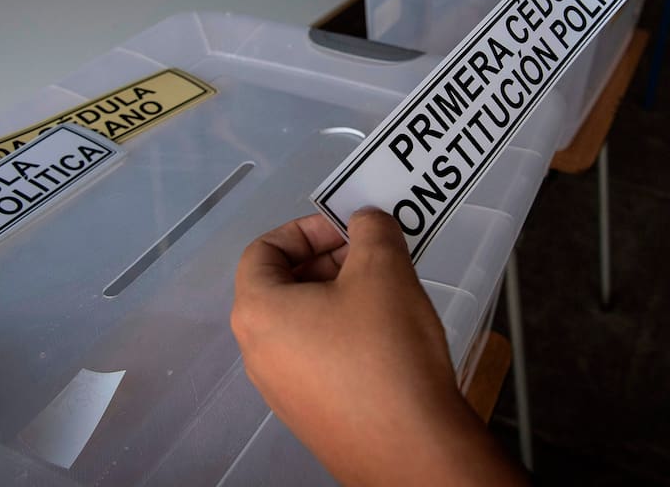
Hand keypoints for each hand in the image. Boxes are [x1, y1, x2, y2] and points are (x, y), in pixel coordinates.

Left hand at [231, 208, 526, 485]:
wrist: (411, 448)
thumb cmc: (386, 352)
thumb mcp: (383, 270)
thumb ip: (372, 231)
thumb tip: (366, 221)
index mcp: (258, 312)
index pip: (263, 250)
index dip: (305, 229)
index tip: (347, 230)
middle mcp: (258, 353)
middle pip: (281, 286)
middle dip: (327, 262)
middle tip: (372, 256)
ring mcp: (281, 390)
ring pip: (302, 323)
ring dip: (339, 297)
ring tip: (386, 293)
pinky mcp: (310, 415)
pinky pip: (317, 358)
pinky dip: (343, 335)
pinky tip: (387, 339)